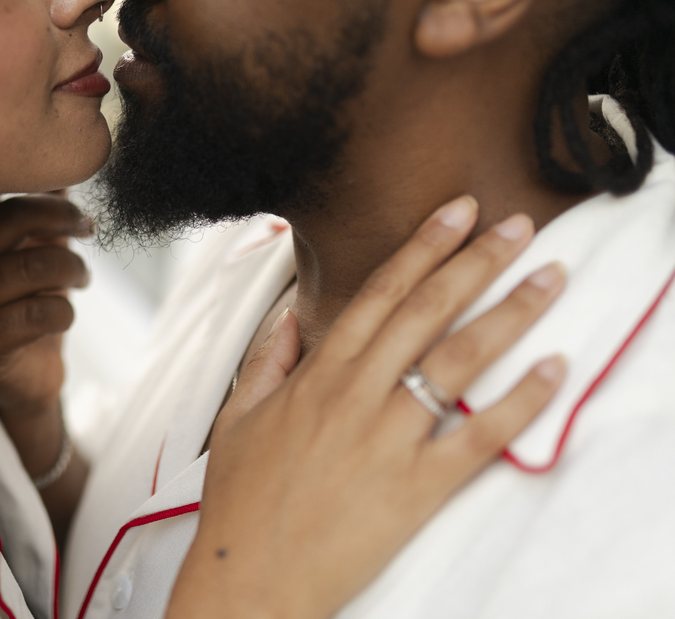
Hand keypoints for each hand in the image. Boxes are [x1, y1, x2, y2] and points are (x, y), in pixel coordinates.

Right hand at [0, 193, 93, 416]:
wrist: (27, 380)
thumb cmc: (31, 307)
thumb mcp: (42, 252)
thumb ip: (47, 212)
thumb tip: (66, 166)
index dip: (39, 190)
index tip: (73, 202)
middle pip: (7, 220)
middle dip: (59, 217)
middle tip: (89, 227)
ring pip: (25, 267)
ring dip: (71, 268)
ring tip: (83, 279)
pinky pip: (30, 314)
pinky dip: (62, 310)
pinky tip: (66, 314)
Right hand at [169, 197, 566, 618]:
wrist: (254, 578)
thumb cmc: (243, 502)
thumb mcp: (238, 417)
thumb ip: (266, 359)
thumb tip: (289, 315)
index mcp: (317, 377)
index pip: (379, 294)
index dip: (421, 247)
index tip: (457, 212)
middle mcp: (356, 397)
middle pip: (427, 313)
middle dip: (476, 261)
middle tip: (518, 226)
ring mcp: (388, 440)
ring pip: (458, 362)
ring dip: (510, 313)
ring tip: (549, 279)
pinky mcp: (417, 488)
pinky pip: (480, 439)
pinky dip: (520, 404)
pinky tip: (552, 370)